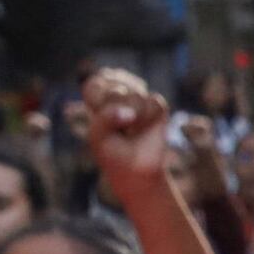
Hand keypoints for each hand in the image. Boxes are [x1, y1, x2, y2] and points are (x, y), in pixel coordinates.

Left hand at [75, 68, 174, 203]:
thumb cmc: (112, 153)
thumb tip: (130, 112)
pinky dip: (148, 117)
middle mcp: (119, 96)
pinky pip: (153, 102)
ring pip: (136, 95)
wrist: (135, 171)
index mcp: (99, 100)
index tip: (98, 110)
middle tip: (118, 128)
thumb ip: (105, 117)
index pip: (95, 83)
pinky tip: (145, 127)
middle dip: (116, 111)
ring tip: (132, 131)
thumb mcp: (97, 136)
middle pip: (116, 89)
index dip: (98, 94)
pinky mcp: (157, 107)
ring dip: (133, 119)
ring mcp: (139, 100)